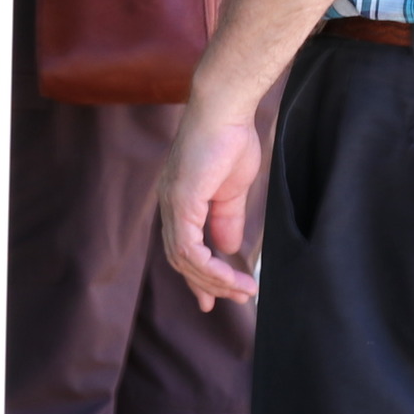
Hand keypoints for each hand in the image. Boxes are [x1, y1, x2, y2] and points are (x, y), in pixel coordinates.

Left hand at [157, 86, 265, 309]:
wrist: (226, 111)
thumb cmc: (229, 141)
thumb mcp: (231, 191)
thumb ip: (226, 219)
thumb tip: (228, 247)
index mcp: (180, 202)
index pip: (182, 249)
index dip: (197, 278)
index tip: (213, 301)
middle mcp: (169, 205)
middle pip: (180, 260)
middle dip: (209, 285)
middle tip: (239, 298)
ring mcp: (172, 203)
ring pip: (184, 259)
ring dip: (215, 280)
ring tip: (244, 290)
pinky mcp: (181, 200)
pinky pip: (189, 247)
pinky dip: (210, 267)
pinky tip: (231, 275)